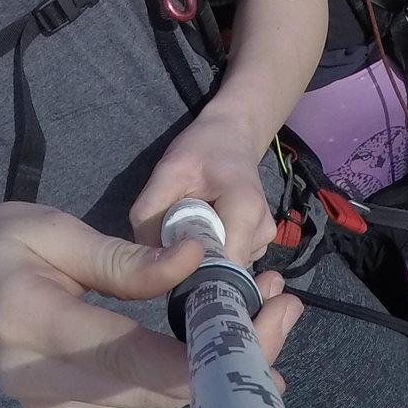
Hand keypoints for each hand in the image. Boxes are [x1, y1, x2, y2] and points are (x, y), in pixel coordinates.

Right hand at [0, 203, 300, 407]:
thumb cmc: (2, 244)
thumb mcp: (55, 229)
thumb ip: (124, 257)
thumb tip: (197, 260)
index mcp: (31, 322)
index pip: (124, 354)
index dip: (194, 357)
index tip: (256, 336)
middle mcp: (39, 381)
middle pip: (150, 388)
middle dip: (225, 355)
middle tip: (286, 306)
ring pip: (153, 402)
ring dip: (215, 365)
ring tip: (270, 311)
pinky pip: (138, 401)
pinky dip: (185, 375)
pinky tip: (223, 338)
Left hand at [128, 109, 277, 265]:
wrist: (232, 136)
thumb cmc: (202, 149)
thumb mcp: (168, 171)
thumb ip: (150, 212)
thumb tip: (143, 256)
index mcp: (245, 208)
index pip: (222, 265)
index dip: (191, 271)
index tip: (167, 259)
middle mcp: (262, 231)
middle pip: (222, 270)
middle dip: (192, 263)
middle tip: (173, 235)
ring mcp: (263, 240)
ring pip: (225, 268)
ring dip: (201, 257)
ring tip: (191, 225)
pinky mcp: (259, 244)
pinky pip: (229, 262)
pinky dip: (211, 252)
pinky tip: (204, 229)